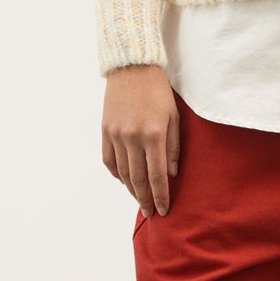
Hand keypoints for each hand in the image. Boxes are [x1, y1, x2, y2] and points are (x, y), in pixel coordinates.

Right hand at [101, 65, 179, 215]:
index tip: (163, 209)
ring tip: (140, 200)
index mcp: (153, 134)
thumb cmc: (158, 91)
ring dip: (131, 190)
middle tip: (150, 212)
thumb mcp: (174, 117)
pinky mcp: (105, 130)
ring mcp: (116, 134)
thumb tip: (172, 174)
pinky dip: (116, 174)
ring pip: (122, 173)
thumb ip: (174, 147)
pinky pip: (109, 160)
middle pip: (138, 179)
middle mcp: (132, 137)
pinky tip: (124, 181)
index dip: (161, 195)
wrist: (132, 67)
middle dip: (146, 199)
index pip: (157, 175)